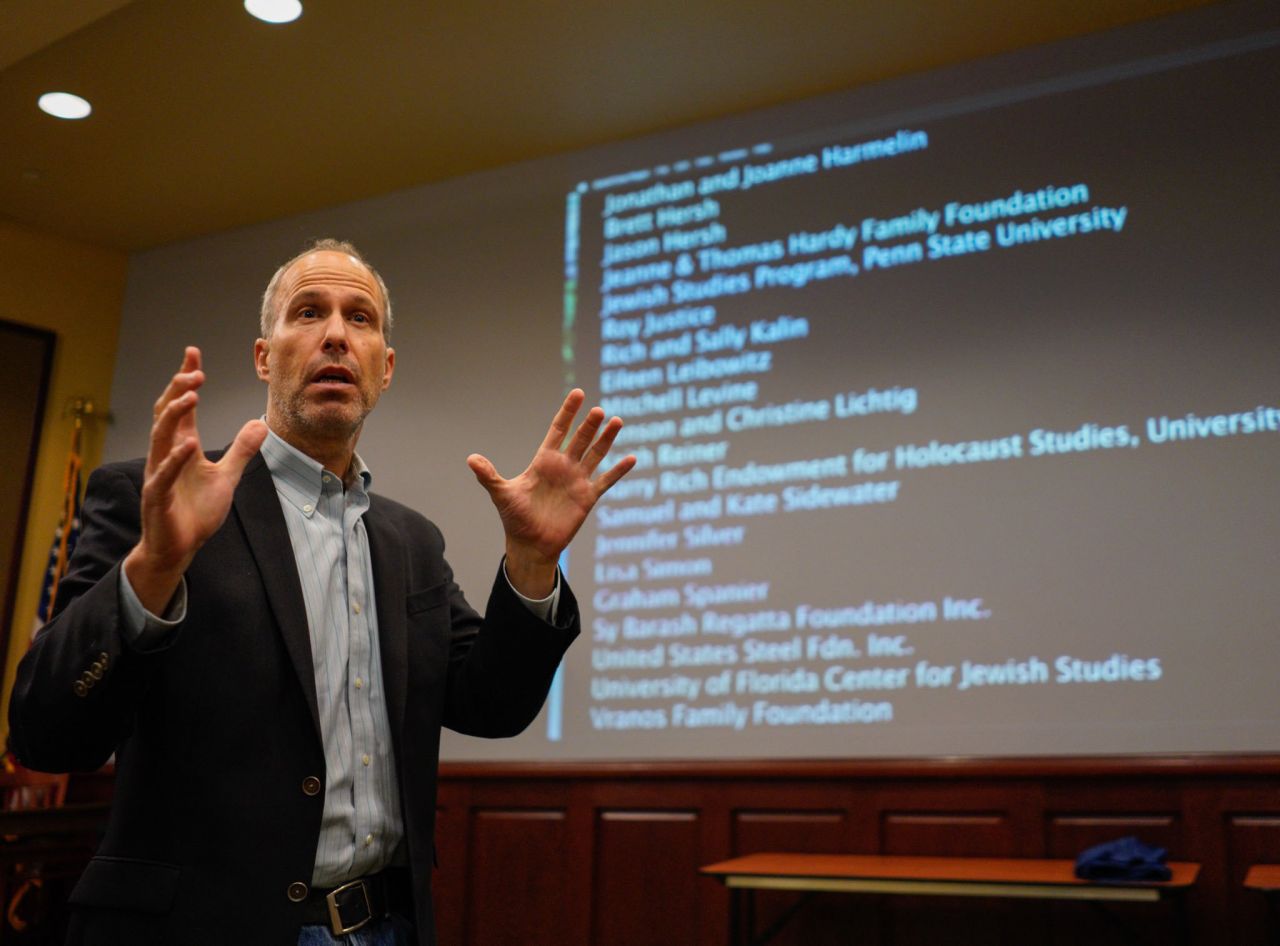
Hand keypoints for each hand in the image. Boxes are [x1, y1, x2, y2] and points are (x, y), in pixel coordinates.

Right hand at [123, 347, 267, 612]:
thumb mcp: (227, 476)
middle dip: (178, 389)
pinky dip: (174, 459)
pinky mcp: (156, 497)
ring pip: (160, 438)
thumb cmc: (195, 511)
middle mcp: (165, 455)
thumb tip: (260, 423)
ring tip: (191, 395)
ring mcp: (158, 475)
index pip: (181, 406)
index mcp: (181, 447)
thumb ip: (241, 450)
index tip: (193, 355)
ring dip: (174, 415)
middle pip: (167, 414)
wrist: (177, 547)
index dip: (186, 381)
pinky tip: (187, 444)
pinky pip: (162, 475)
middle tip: (193, 369)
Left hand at [467, 389, 634, 597]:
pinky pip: (606, 481)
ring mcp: (577, 480)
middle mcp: (563, 467)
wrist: (530, 544)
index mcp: (544, 461)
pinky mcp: (587, 497)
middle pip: (580, 439)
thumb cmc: (515, 518)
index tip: (578, 393)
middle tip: (599, 411)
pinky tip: (632, 458)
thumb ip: (489, 475)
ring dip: (607, 439)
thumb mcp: (501, 494)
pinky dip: (619, 471)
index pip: (559, 429)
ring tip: (617, 421)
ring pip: (596, 454)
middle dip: (590, 425)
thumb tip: (470, 459)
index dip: (568, 412)